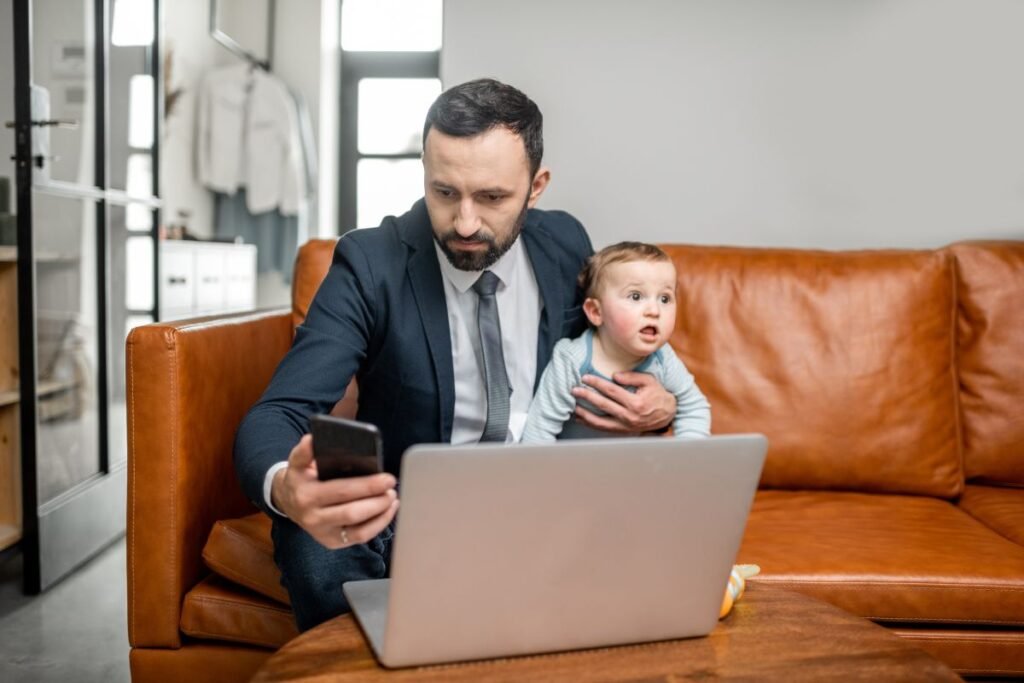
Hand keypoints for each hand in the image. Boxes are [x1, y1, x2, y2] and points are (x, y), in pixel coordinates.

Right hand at [271, 434, 398, 549]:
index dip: (367, 486)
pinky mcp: (332, 542)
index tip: (386, 477)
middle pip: (352, 511)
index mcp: (306, 494)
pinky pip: (360, 537)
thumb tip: (313, 439)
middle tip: (392, 485)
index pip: (341, 491)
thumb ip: (304, 451)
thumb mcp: (297, 463)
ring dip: (381, 513)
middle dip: (378, 499)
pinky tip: (388, 510)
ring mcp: (323, 533)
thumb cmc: (301, 478)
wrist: (288, 502)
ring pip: (359, 529)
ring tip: (392, 496)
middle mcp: (313, 517)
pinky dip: (378, 524)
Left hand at [571, 372, 674, 433]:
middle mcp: (629, 416)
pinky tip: (581, 419)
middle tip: (574, 390)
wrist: (668, 414)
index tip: (585, 378)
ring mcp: (625, 426)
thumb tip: (614, 375)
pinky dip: (591, 424)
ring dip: (585, 415)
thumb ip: (632, 377)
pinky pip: (604, 429)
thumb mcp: (649, 381)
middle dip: (587, 397)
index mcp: (635, 403)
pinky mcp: (623, 431)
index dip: (597, 383)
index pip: (612, 391)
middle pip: (603, 405)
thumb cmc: (657, 395)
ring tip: (573, 407)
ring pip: (600, 422)